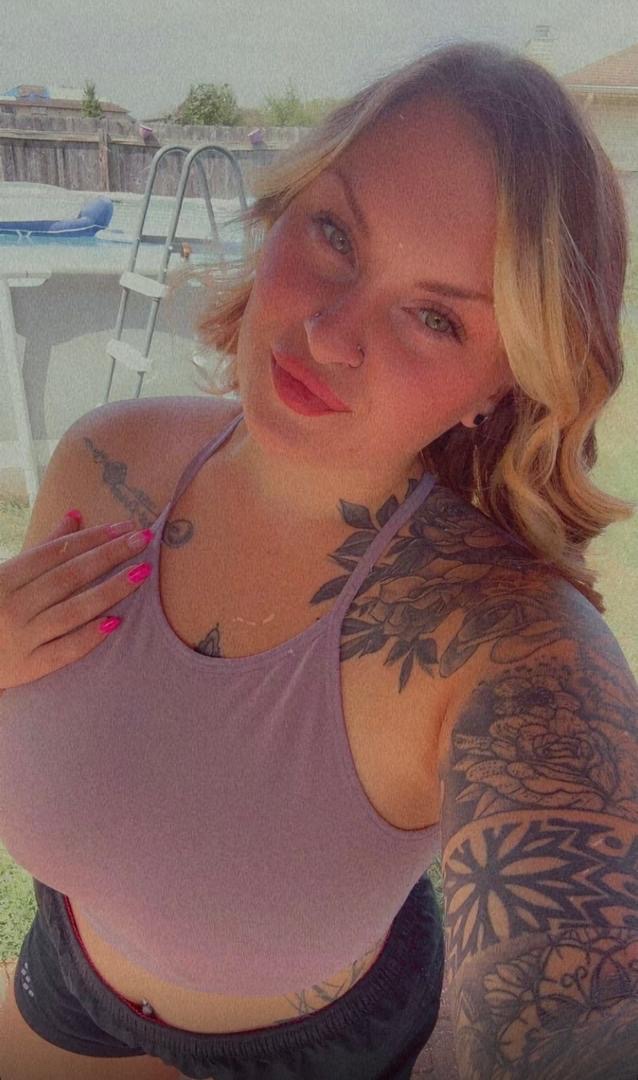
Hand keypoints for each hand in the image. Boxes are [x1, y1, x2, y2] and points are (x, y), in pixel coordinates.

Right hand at [0, 514, 151, 690]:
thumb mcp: (8, 574)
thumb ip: (43, 547)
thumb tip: (75, 515)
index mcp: (6, 577)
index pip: (57, 552)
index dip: (93, 537)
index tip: (126, 527)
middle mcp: (13, 605)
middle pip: (70, 576)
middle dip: (109, 555)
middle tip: (142, 540)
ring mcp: (21, 637)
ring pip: (73, 610)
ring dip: (110, 590)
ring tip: (141, 573)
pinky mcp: (28, 667)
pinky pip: (65, 650)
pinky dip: (90, 636)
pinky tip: (116, 622)